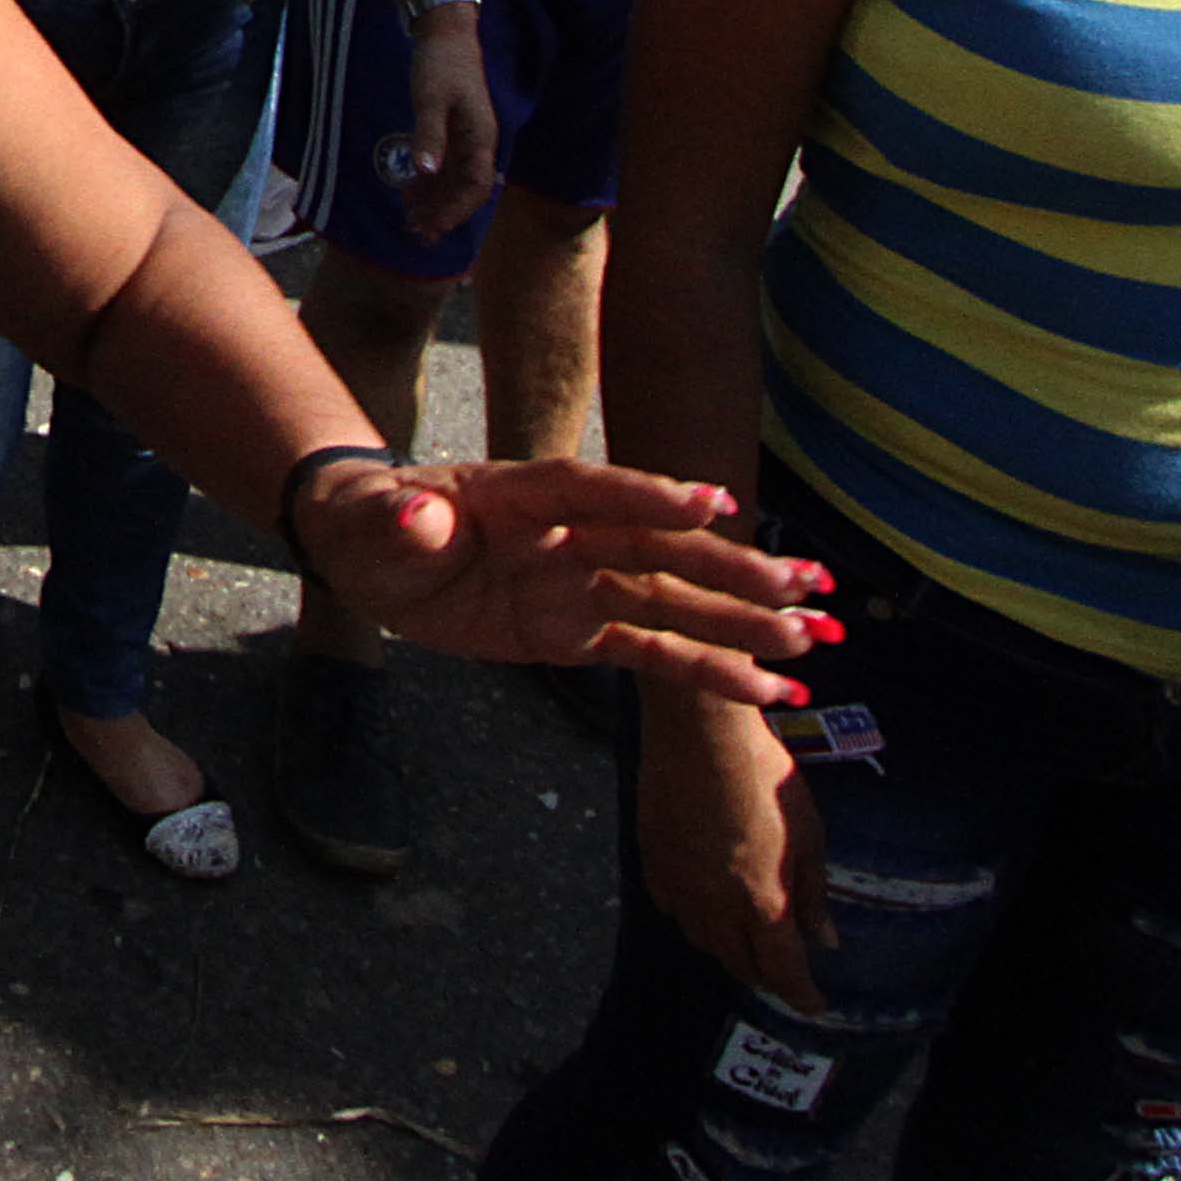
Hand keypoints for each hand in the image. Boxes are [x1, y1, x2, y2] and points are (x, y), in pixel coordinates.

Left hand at [293, 454, 828, 705]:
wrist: (372, 548)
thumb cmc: (374, 521)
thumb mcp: (371, 521)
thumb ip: (401, 519)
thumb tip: (418, 513)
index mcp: (521, 492)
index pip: (591, 490)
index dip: (648, 495)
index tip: (711, 503)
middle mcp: (567, 534)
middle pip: (655, 547)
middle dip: (725, 566)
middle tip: (799, 584)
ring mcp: (580, 582)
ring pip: (670, 601)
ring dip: (739, 619)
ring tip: (809, 637)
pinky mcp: (579, 630)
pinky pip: (651, 653)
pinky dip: (707, 671)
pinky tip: (769, 690)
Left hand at [392, 10, 499, 235]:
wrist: (444, 32)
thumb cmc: (440, 64)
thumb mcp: (431, 99)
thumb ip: (428, 135)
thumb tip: (425, 171)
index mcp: (481, 137)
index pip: (475, 187)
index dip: (456, 210)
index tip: (433, 227)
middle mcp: (478, 142)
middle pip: (465, 189)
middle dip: (443, 213)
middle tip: (416, 233)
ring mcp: (465, 136)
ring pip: (454, 180)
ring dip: (435, 201)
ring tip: (410, 220)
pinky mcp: (452, 129)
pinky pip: (444, 165)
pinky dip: (429, 182)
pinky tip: (409, 192)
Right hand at [638, 689, 834, 1011]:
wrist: (698, 731)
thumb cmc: (763, 774)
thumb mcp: (807, 833)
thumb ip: (812, 892)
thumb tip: (823, 939)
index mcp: (761, 900)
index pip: (783, 970)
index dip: (801, 994)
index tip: (813, 1003)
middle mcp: (715, 904)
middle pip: (740, 963)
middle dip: (766, 975)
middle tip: (783, 972)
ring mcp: (678, 885)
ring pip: (703, 941)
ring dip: (729, 950)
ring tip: (747, 942)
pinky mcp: (651, 862)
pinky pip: (673, 910)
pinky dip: (695, 921)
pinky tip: (706, 906)